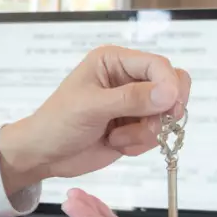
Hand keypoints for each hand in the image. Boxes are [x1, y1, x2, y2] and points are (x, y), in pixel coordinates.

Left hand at [0, 46, 190, 193]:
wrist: (44, 155)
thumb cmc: (57, 123)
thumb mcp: (90, 107)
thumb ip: (130, 99)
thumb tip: (169, 93)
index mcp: (114, 61)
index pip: (158, 65)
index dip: (169, 85)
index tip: (169, 108)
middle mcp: (128, 78)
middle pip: (172, 87)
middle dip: (163, 111)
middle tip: (150, 126)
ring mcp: (134, 104)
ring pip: (166, 115)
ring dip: (144, 133)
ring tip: (116, 138)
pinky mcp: (135, 127)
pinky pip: (156, 135)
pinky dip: (139, 144)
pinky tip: (116, 144)